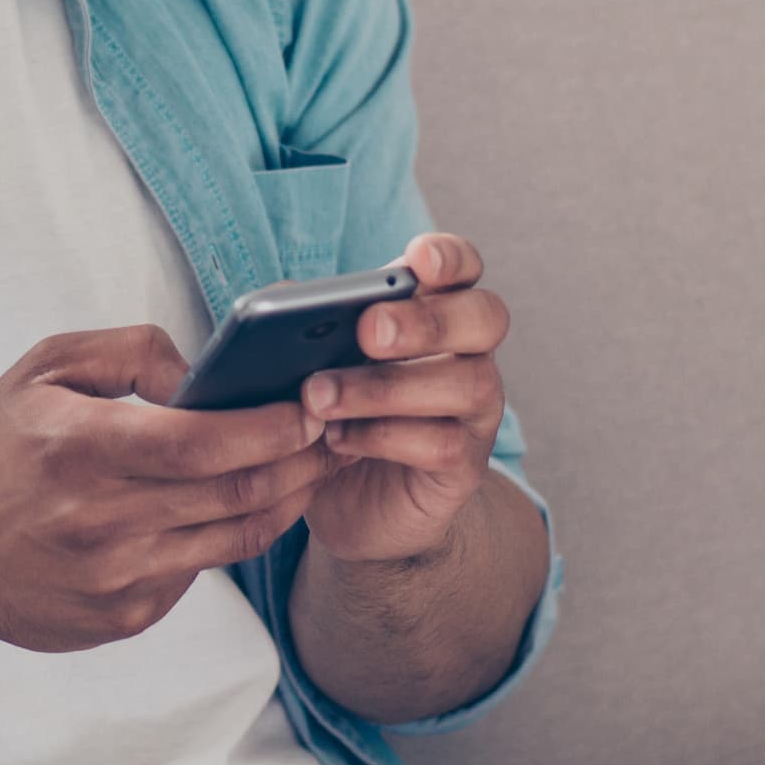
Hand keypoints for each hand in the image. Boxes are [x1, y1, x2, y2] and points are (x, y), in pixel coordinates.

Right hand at [0, 326, 333, 657]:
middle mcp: (101, 519)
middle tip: (339, 430)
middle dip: (303, 460)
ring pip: (234, 538)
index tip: (313, 405)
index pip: (204, 443)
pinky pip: (200, 571)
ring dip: (287, 500)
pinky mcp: (124, 617)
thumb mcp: (44, 370)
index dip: (273, 427)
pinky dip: (230, 536)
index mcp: (81, 448)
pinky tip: (247, 505)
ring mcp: (115, 577)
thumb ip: (130, 352)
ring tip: (315, 465)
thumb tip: (204, 373)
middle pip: (236, 493)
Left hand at [296, 232, 506, 566]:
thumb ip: (310, 328)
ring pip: (465, 384)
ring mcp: (475, 412)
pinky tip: (337, 438)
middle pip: (484, 319)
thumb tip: (279, 298)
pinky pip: (443, 444)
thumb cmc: (337, 416)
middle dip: (426, 321)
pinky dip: (384, 437)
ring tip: (319, 396)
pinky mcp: (465, 465)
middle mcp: (469, 355)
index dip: (450, 258)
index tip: (417, 260)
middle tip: (368, 332)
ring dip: (386, 387)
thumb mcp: (318, 366)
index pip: (464, 268)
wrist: (354, 506)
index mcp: (434, 313)